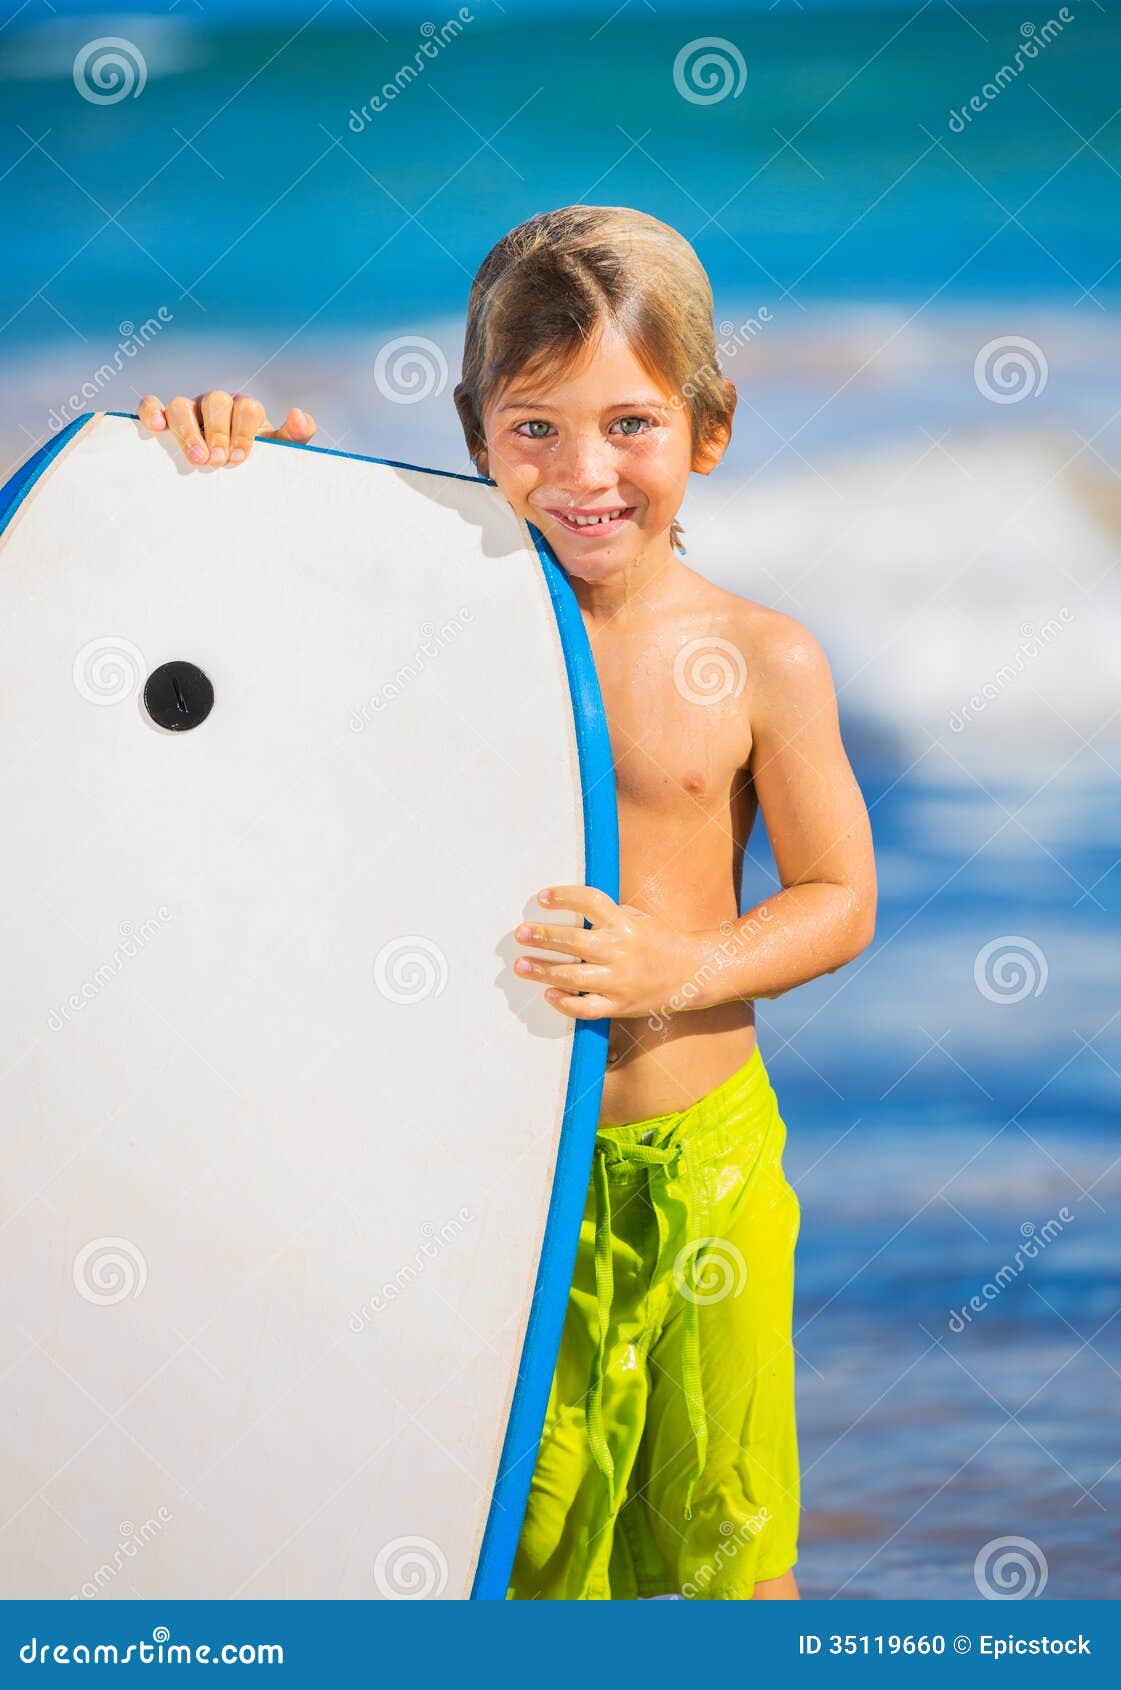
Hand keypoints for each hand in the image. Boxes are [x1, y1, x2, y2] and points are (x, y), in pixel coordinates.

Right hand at [138, 391, 315, 467]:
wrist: (227, 474)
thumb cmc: (253, 461)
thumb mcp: (276, 452)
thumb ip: (293, 436)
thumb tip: (298, 414)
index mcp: (245, 410)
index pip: (247, 408)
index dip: (244, 432)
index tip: (240, 458)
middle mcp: (216, 405)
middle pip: (215, 403)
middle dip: (217, 433)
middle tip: (218, 461)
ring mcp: (189, 409)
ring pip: (182, 404)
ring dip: (187, 430)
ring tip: (196, 458)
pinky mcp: (164, 417)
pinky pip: (152, 404)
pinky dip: (152, 411)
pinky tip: (156, 427)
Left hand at [513, 886, 703, 1020]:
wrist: (692, 974)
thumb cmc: (659, 942)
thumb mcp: (638, 918)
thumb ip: (607, 915)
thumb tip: (568, 907)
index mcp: (626, 924)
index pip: (591, 902)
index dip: (565, 897)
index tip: (542, 898)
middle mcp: (621, 951)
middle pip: (575, 942)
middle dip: (543, 936)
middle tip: (521, 933)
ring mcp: (620, 981)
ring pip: (573, 977)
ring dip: (543, 970)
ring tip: (521, 965)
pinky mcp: (619, 1005)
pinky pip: (586, 1008)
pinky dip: (565, 1002)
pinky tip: (548, 994)